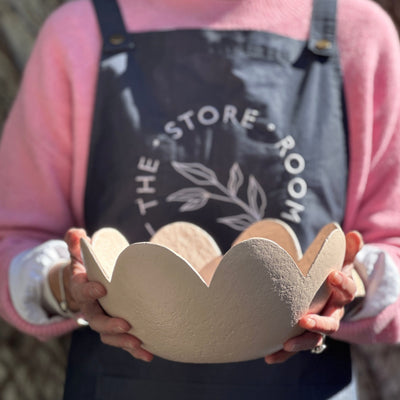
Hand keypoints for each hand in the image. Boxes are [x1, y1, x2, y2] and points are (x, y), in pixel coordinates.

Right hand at [64, 228, 153, 361]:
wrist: (86, 286)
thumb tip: (77, 234)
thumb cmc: (86, 268)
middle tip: (126, 324)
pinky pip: (123, 340)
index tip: (102, 288)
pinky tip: (149, 352)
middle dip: (110, 325)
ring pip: (109, 335)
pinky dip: (134, 350)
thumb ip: (75, 242)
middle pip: (96, 321)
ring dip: (124, 341)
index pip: (82, 290)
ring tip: (139, 343)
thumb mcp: (79, 254)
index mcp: (82, 288)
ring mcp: (104, 319)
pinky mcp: (116, 326)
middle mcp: (91, 307)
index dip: (90, 291)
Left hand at [265, 231, 362, 363]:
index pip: (346, 291)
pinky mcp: (301, 334)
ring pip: (313, 340)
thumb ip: (346, 249)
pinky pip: (295, 346)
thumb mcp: (339, 260)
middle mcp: (330, 313)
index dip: (342, 283)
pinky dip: (283, 353)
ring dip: (300, 343)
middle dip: (318, 323)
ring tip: (285, 345)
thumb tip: (353, 234)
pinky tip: (269, 356)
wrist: (325, 292)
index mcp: (339, 294)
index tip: (331, 274)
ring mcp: (317, 326)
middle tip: (303, 320)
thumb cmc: (329, 273)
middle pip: (330, 323)